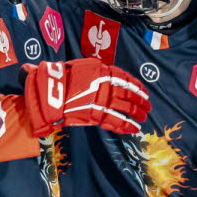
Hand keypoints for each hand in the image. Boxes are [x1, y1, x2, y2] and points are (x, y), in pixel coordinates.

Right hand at [23, 58, 150, 136]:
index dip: (136, 85)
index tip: (143, 90)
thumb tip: (48, 70)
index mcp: (101, 72)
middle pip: (128, 93)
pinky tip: (135, 129)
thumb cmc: (56, 78)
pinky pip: (116, 121)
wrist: (49, 91)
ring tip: (144, 117)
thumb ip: (76, 70)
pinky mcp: (97, 115)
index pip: (124, 78)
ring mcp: (102, 100)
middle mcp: (105, 85)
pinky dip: (127, 125)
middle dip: (140, 101)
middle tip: (148, 106)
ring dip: (137, 112)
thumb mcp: (68, 68)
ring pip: (126, 107)